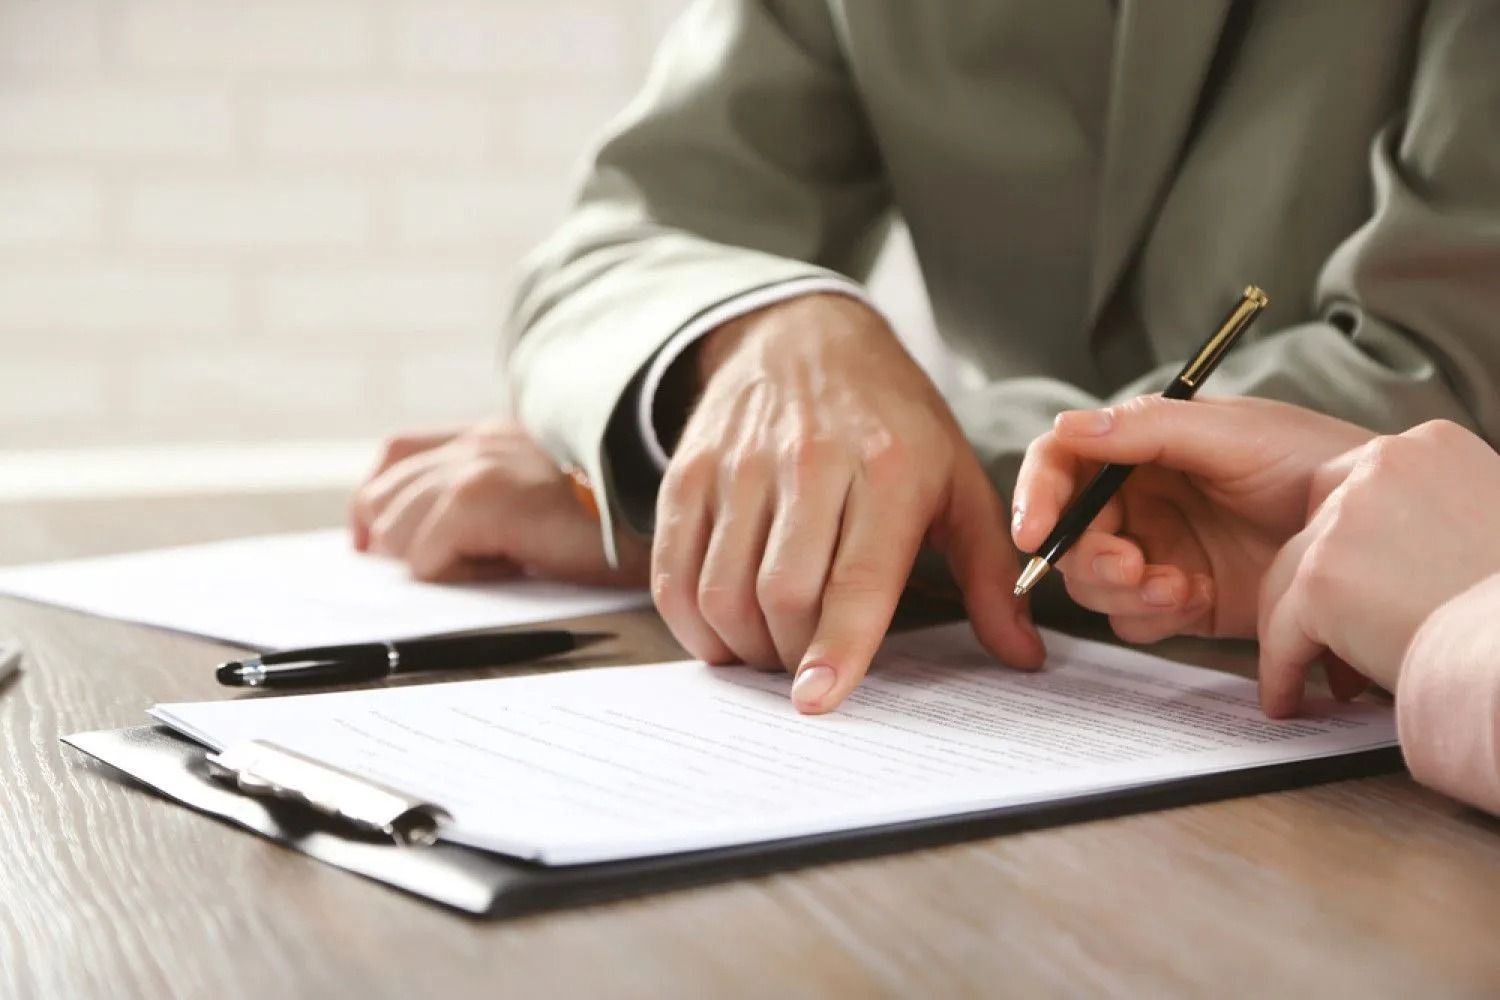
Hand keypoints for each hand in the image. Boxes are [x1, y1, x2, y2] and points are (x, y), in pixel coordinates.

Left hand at [349, 421, 648, 584]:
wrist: (663, 512)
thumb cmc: (622, 516)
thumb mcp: (552, 490)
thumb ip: (500, 494)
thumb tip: (431, 541)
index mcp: (492, 436)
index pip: (399, 455)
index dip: (378, 502)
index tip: (376, 543)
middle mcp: (477, 442)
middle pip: (381, 494)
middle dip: (398, 541)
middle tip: (450, 568)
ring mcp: (477, 467)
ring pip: (395, 528)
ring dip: (431, 559)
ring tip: (489, 567)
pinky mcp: (484, 500)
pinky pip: (426, 555)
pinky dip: (455, 574)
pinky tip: (503, 571)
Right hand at [651, 293, 1044, 714]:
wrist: (807, 338)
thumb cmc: (892, 421)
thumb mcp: (958, 481)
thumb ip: (992, 574)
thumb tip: (1023, 654)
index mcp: (889, 468)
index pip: (857, 577)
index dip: (837, 646)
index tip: (819, 699)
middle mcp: (810, 462)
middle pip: (783, 595)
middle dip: (792, 656)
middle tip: (809, 667)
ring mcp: (740, 464)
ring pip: (723, 589)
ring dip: (742, 645)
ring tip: (770, 648)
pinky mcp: (690, 470)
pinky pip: (673, 568)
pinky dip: (691, 620)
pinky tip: (720, 630)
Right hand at [1011, 395, 1373, 642]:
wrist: (1371, 527)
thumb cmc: (1310, 459)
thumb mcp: (1228, 433)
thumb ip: (1144, 430)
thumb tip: (1066, 427)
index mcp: (1138, 448)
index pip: (1060, 465)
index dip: (1036, 496)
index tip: (1034, 532)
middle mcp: (1138, 499)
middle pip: (1068, 536)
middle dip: (1089, 558)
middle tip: (1130, 567)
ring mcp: (1157, 550)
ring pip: (1094, 584)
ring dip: (1124, 592)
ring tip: (1176, 587)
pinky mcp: (1180, 598)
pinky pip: (1135, 618)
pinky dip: (1155, 616)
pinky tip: (1198, 599)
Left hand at [1258, 420, 1499, 715]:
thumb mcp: (1490, 521)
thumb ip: (1442, 514)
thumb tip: (1400, 552)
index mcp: (1430, 445)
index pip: (1359, 488)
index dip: (1353, 544)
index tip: (1362, 586)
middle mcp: (1382, 466)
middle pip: (1315, 530)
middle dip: (1321, 587)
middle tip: (1335, 636)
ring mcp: (1345, 522)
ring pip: (1289, 579)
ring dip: (1295, 629)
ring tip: (1311, 673)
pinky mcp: (1322, 581)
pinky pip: (1281, 633)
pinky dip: (1281, 669)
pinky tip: (1287, 700)